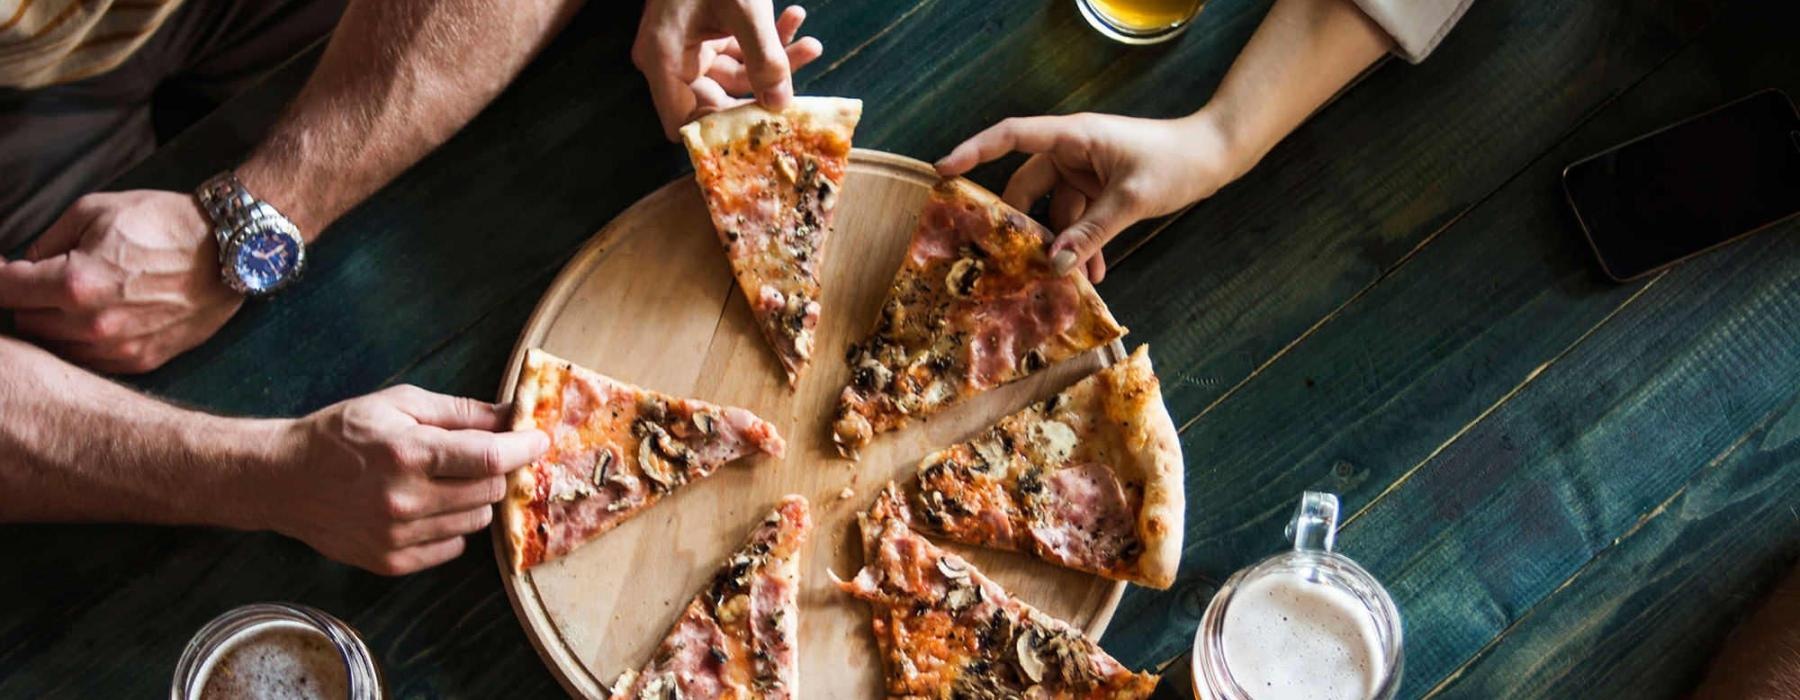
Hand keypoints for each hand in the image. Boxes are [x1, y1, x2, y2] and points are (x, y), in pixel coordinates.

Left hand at [0, 191, 240, 372]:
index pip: (3, 290)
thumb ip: (48, 241)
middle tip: (45, 282)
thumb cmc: (164, 223)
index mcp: (74, 282)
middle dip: (27, 301)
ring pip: (54, 348)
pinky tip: (99, 320)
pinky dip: (84, 344)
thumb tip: (24, 266)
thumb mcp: (95, 210)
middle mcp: (91, 323)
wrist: (230, 250)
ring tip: (75, 303)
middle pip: (24, 323)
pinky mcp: (141, 361)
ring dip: (54, 326)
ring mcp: (117, 348)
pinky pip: (90, 362)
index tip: (3, 272)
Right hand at [261, 385, 548, 575]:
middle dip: (495, 470)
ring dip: (474, 500)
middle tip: (480, 457)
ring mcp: (398, 536)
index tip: (538, 440)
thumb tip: (511, 415)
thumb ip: (459, 412)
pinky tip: (428, 507)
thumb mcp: (398, 404)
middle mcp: (405, 500)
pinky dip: (452, 526)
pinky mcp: (391, 562)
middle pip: (490, 491)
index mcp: (409, 454)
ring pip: (476, 521)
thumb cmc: (341, 433)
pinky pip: (452, 547)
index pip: (490, 458)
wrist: (283, 478)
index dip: (524, 448)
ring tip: (445, 481)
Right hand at [633, 0, 824, 139]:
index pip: (683, 123)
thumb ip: (765, 58)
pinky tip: (795, 18)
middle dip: (763, 91)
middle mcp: (670, 58)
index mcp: (663, 59)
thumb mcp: (744, 9)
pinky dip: (768, 38)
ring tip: (812, 44)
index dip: (719, 134)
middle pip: (718, 100)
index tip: (762, 134)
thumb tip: (781, 106)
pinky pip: (739, 49)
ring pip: (738, 72)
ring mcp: (689, 44)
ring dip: (776, 60)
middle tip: (802, 92)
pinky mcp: (707, 31)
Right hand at [935, 112, 1243, 282]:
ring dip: (1061, 245)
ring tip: (1066, 280)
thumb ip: (1091, 232)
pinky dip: (1081, 245)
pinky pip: (1078, 220)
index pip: (1012, 136)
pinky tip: (1092, 275)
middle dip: (1023, 225)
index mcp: (1073, 136)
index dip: (975, 150)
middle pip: (1028, 186)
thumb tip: (1055, 263)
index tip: (944, 170)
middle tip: (1010, 259)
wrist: (1215, 155)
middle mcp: (1072, 151)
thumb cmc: (1176, 161)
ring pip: (1055, 212)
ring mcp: (1085, 172)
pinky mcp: (1100, 190)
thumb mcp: (1131, 200)